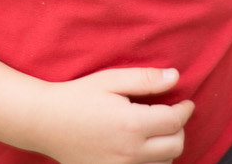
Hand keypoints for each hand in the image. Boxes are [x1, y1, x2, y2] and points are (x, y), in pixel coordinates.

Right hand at [31, 67, 195, 163]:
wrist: (44, 122)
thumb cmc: (77, 96)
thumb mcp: (110, 79)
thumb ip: (145, 79)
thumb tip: (176, 77)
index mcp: (132, 124)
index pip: (175, 121)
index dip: (185, 110)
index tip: (186, 102)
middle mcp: (130, 151)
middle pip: (175, 145)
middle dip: (179, 128)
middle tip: (171, 114)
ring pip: (164, 162)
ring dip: (167, 146)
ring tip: (155, 129)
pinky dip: (151, 160)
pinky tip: (141, 144)